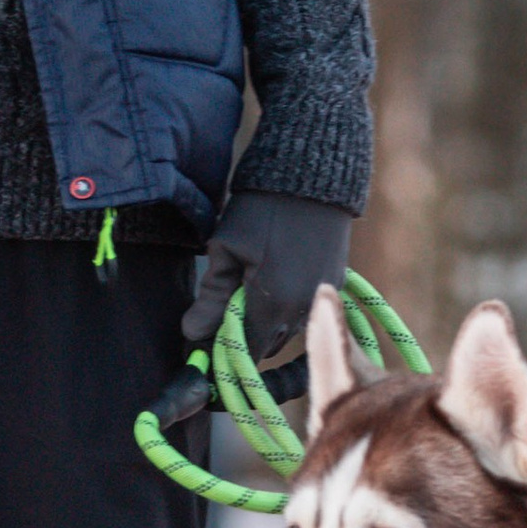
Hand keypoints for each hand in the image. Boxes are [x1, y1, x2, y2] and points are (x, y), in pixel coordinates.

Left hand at [182, 192, 353, 366]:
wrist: (313, 176)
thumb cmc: (262, 208)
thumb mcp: (226, 248)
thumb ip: (211, 297)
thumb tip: (191, 333)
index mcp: (273, 306)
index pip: (244, 351)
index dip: (222, 350)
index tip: (205, 339)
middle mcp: (303, 311)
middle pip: (266, 345)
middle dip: (243, 337)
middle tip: (223, 311)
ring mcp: (322, 299)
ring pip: (288, 331)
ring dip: (266, 324)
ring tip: (248, 291)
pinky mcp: (334, 284)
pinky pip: (306, 313)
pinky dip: (287, 308)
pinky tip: (274, 280)